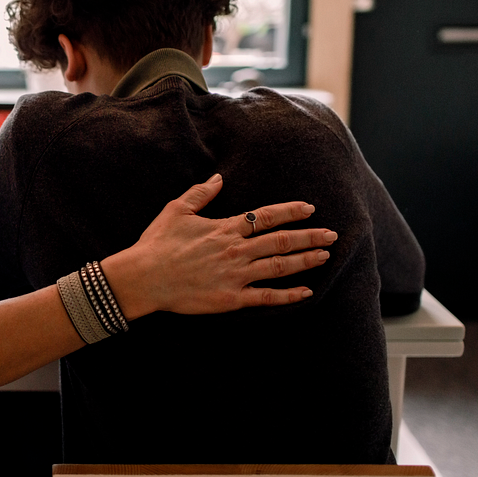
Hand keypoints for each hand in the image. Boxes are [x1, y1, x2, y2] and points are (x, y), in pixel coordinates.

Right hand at [102, 174, 336, 319]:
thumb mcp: (176, 210)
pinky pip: (266, 297)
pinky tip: (306, 292)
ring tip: (325, 256)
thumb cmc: (157, 243)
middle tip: (332, 234)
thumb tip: (219, 178)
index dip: (290, 212)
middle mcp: (235, 250)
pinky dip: (288, 295)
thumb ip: (200, 193)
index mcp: (224, 228)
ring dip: (305, 261)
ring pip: (279, 267)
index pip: (265, 217)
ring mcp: (236, 275)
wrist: (144, 277)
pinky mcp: (231, 298)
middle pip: (281, 241)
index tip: (310, 209)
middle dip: (309, 236)